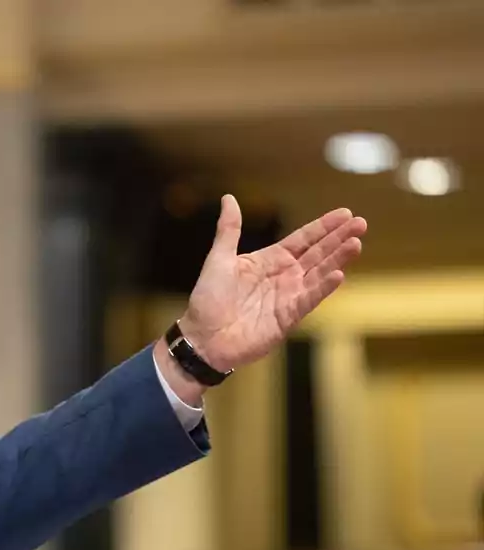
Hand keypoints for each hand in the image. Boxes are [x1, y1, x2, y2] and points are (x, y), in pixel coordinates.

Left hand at [179, 195, 366, 372]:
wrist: (202, 337)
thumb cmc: (207, 299)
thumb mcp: (218, 259)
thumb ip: (229, 230)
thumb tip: (228, 198)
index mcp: (269, 261)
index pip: (303, 239)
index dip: (323, 227)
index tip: (345, 213)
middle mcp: (283, 277)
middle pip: (317, 253)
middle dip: (339, 238)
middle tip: (361, 223)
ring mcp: (288, 297)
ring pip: (319, 274)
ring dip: (338, 259)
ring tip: (356, 243)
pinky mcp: (288, 317)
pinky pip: (309, 299)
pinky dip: (323, 288)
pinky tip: (338, 274)